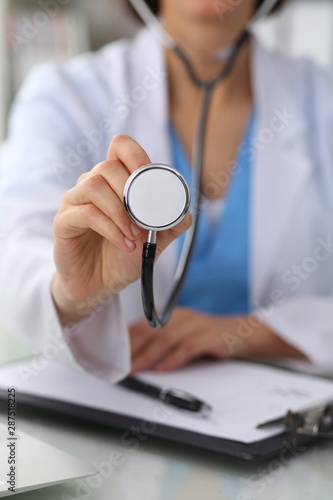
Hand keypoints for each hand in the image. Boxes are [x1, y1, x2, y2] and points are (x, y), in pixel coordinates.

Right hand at [52, 135, 190, 323]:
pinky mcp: (64, 221)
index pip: (120, 147)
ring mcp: (75, 201)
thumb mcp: (154, 240)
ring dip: (120, 211)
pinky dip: (111, 229)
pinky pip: (86, 214)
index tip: (150, 178)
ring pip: (94, 185)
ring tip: (135, 234)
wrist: (100, 285)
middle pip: (107, 166)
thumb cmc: (124, 256)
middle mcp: (92, 185)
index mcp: (114, 181)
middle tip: (145, 219)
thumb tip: (186, 212)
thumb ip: (171, 224)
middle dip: (132, 191)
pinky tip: (125, 244)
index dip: (136, 155)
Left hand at [130, 307, 231, 372]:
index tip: (114, 355)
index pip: (143, 325)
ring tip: (136, 369)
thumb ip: (160, 342)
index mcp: (171, 314)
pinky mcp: (210, 337)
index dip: (127, 340)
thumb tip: (134, 357)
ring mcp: (196, 325)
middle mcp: (181, 316)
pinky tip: (163, 368)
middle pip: (152, 331)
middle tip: (120, 366)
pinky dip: (173, 358)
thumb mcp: (181, 335)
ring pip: (167, 339)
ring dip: (148, 355)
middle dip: (134, 349)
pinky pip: (188, 347)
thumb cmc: (206, 336)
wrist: (239, 334)